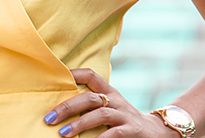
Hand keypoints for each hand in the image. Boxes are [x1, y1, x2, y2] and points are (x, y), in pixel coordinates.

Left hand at [43, 68, 171, 137]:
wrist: (155, 131)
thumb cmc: (123, 119)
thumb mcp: (110, 106)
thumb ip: (92, 103)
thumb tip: (62, 106)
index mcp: (109, 91)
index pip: (91, 75)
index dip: (75, 73)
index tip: (58, 75)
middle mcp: (116, 99)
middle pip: (90, 97)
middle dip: (68, 106)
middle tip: (49, 117)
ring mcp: (124, 114)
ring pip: (100, 114)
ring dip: (80, 123)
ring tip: (63, 133)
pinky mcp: (131, 130)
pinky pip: (114, 133)